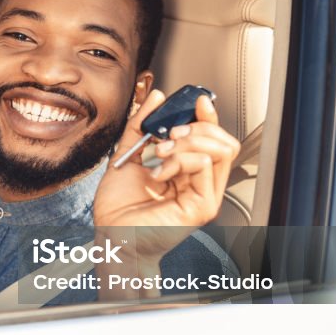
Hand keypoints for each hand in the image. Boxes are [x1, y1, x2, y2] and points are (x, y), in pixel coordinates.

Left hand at [92, 90, 239, 295]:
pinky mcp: (202, 206)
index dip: (207, 116)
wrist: (112, 236)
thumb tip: (156, 98)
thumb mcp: (127, 155)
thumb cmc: (118, 208)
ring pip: (219, 150)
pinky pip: (204, 165)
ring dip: (187, 142)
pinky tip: (159, 172)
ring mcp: (204, 195)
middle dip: (196, 127)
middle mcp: (200, 183)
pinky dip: (179, 159)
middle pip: (223, 141)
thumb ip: (140, 126)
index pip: (211, 139)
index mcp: (187, 172)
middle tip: (169, 133)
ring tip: (161, 152)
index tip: (196, 101)